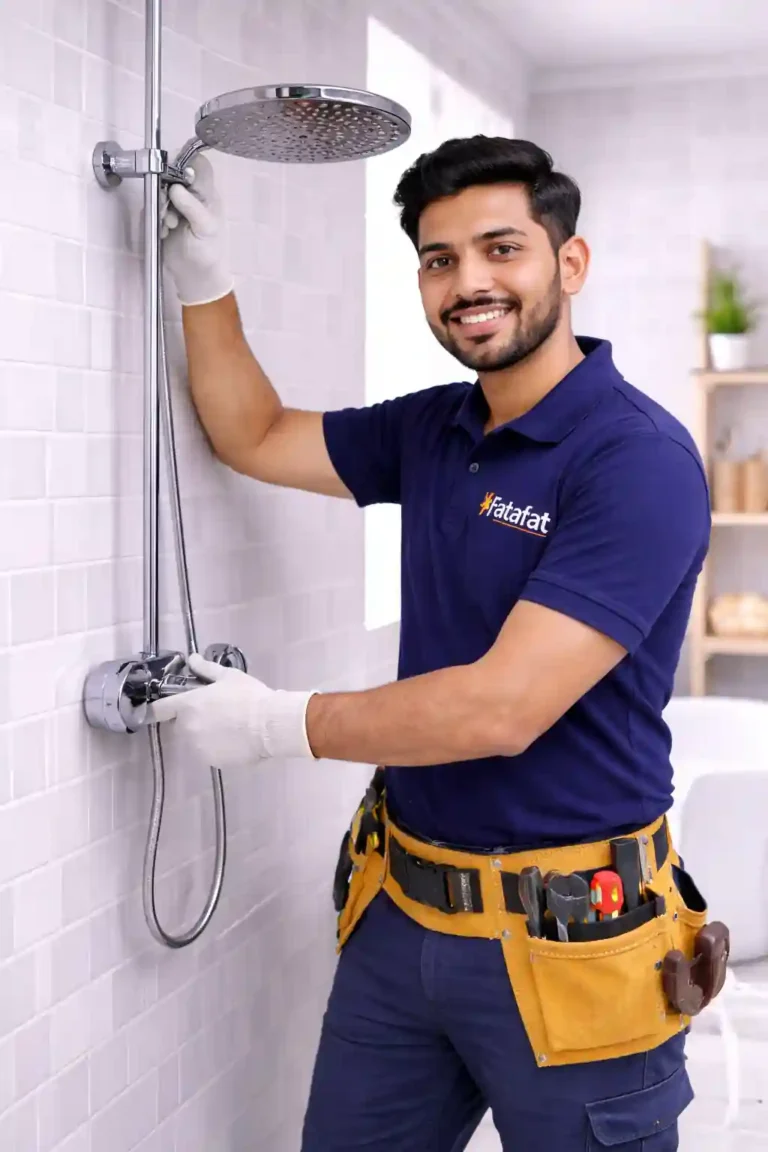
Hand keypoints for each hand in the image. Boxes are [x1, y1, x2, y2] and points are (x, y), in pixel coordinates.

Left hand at [148, 653, 316, 768]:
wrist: (270, 725)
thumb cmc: (249, 696)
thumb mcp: (229, 677)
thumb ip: (206, 669)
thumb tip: (192, 658)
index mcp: (187, 705)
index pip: (158, 709)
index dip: (157, 708)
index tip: (160, 709)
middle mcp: (186, 729)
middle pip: (179, 726)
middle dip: (189, 720)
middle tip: (212, 713)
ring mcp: (197, 748)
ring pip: (193, 740)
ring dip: (202, 735)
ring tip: (227, 728)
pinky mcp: (211, 762)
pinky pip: (207, 753)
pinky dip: (215, 748)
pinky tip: (234, 740)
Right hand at [161, 153, 233, 305]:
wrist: (195, 276)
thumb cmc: (207, 252)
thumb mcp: (205, 228)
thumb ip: (192, 206)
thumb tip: (176, 187)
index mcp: (207, 194)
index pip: (198, 164)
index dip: (184, 160)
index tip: (171, 170)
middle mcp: (191, 195)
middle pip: (173, 174)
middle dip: (166, 188)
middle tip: (168, 206)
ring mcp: (176, 205)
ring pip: (160, 190)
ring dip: (161, 206)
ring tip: (170, 224)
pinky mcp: (162, 216)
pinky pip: (153, 207)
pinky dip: (156, 217)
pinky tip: (165, 231)